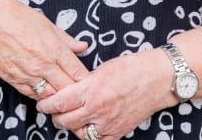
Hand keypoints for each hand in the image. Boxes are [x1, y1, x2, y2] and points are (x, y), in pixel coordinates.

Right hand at [0, 0, 90, 98]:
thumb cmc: (18, 17)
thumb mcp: (48, 24)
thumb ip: (67, 40)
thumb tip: (83, 46)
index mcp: (55, 50)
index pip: (78, 73)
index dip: (86, 79)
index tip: (89, 80)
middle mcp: (43, 65)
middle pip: (67, 89)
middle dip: (75, 91)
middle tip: (80, 91)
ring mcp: (28, 75)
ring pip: (51, 96)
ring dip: (58, 97)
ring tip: (63, 94)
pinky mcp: (14, 80)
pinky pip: (33, 95)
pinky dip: (41, 96)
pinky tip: (46, 92)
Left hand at [36, 49, 173, 138]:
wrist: (158, 79)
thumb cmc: (132, 68)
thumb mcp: (102, 69)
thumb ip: (84, 82)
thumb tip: (69, 90)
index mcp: (91, 89)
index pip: (60, 102)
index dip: (47, 105)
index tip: (43, 104)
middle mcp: (97, 109)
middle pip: (65, 120)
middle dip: (56, 116)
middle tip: (54, 111)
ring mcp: (108, 123)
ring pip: (78, 133)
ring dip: (71, 126)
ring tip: (70, 117)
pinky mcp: (118, 132)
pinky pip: (97, 139)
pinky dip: (89, 134)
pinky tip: (88, 125)